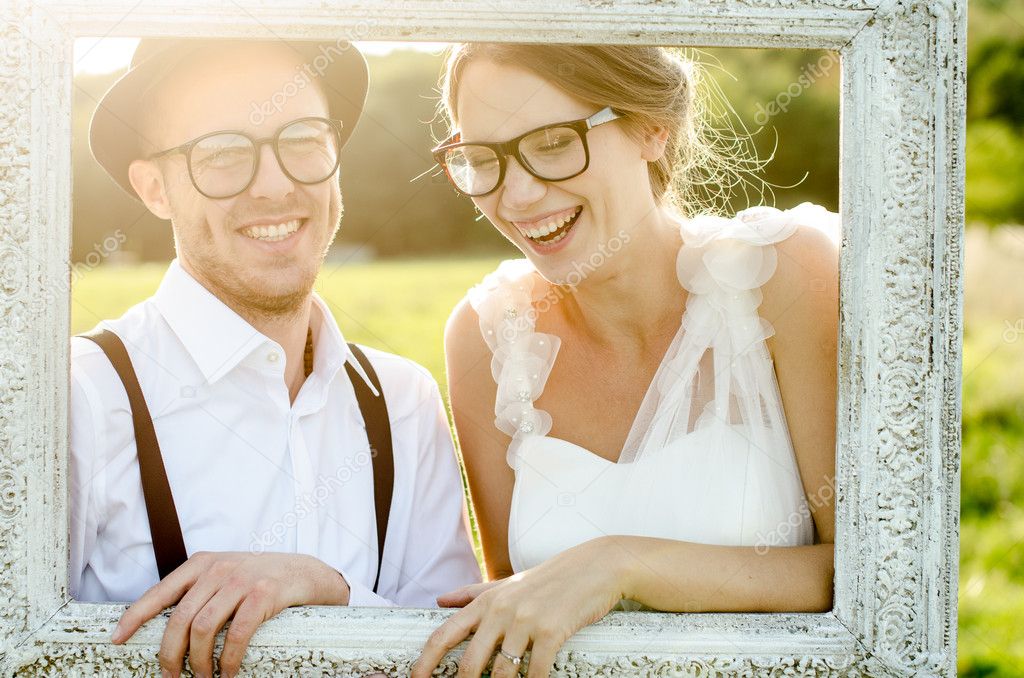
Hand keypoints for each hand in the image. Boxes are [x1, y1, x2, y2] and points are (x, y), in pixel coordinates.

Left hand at [110, 551, 349, 677]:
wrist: (304, 572)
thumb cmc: (258, 580)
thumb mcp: (224, 576)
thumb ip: (198, 591)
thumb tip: (165, 628)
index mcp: (202, 563)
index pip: (159, 592)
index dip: (135, 617)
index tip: (116, 639)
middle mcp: (218, 568)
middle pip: (179, 618)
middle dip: (170, 654)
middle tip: (171, 676)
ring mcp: (241, 580)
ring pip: (203, 627)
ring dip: (199, 661)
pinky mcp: (263, 594)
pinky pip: (236, 633)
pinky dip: (228, 659)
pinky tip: (228, 672)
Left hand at [412, 537, 626, 677]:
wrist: (594, 566)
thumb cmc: (550, 578)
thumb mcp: (508, 583)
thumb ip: (472, 593)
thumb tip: (440, 600)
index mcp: (486, 601)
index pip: (445, 634)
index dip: (425, 661)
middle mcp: (500, 610)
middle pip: (469, 663)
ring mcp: (526, 621)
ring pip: (500, 673)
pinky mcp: (551, 631)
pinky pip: (535, 672)